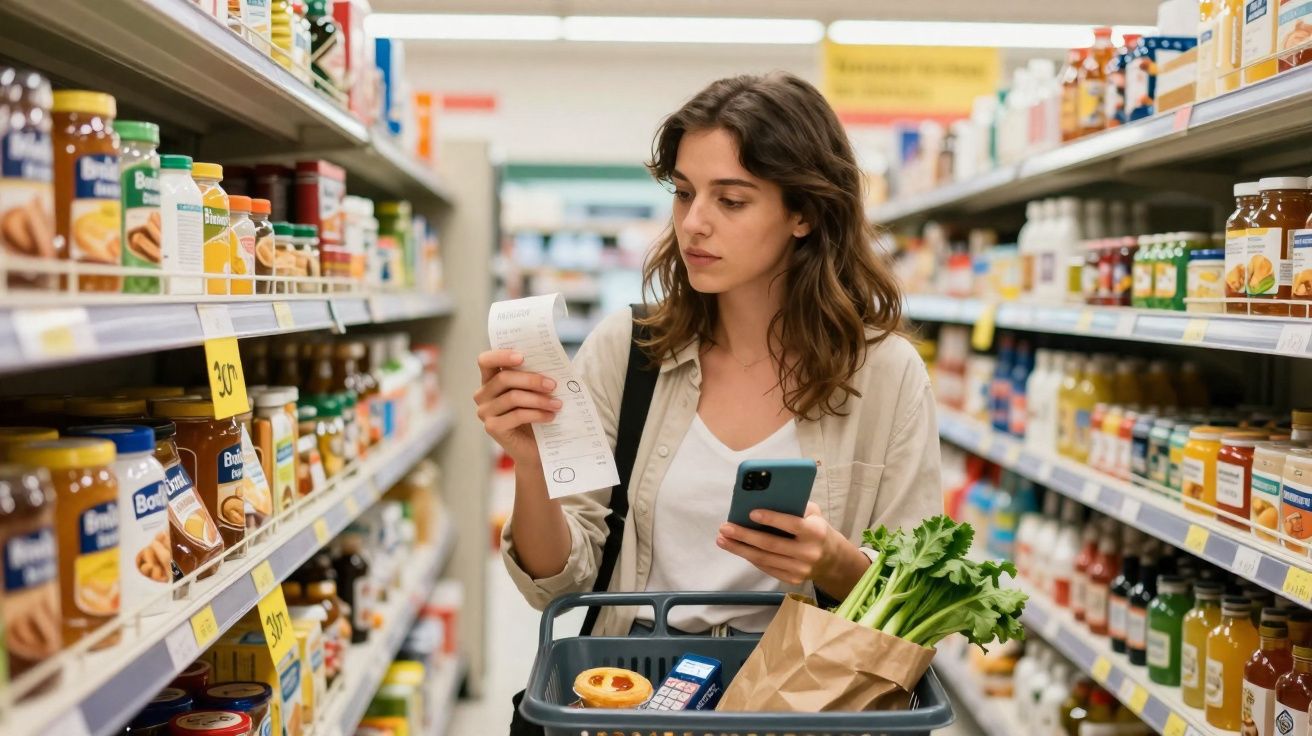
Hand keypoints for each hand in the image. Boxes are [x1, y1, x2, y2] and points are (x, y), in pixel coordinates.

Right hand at [473, 349, 560, 465]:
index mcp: (491, 379)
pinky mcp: (492, 428)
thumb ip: (535, 376)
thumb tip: (550, 362)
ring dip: (539, 399)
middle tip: (553, 385)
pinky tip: (550, 416)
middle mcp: (483, 394)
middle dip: (531, 380)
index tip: (523, 357)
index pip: (486, 360)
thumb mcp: (535, 392)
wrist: (536, 449)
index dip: (501, 355)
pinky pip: (517, 415)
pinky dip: (537, 414)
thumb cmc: (537, 414)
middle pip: (504, 378)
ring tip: (558, 404)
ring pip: (513, 397)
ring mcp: (485, 412)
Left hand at [717, 502, 869, 596]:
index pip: (791, 525)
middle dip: (744, 535)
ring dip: (739, 549)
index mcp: (815, 532)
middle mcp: (808, 553)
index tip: (751, 513)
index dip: (771, 518)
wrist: (832, 560)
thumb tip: (765, 498)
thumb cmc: (816, 529)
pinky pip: (766, 567)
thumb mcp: (813, 514)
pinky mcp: (792, 579)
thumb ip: (795, 506)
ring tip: (722, 539)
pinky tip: (737, 548)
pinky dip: (749, 557)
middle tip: (725, 528)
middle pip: (771, 544)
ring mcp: (800, 569)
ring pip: (764, 559)